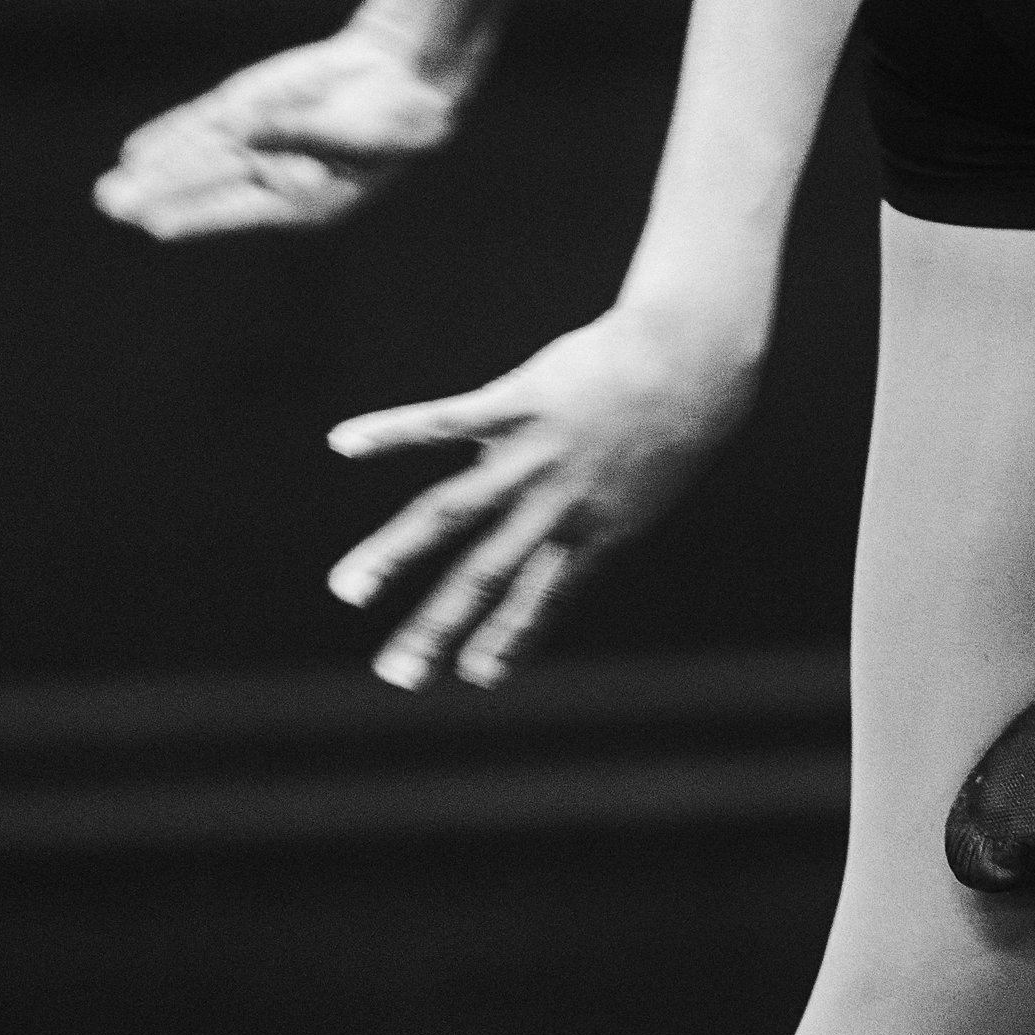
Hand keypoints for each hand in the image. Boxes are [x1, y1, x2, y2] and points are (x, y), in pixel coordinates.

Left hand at [92, 16, 480, 237]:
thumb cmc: (397, 117)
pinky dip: (170, 136)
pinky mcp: (250, 111)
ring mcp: (256, 144)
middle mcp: (270, 179)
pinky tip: (136, 154)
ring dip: (152, 173)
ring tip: (108, 193)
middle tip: (112, 204)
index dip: (196, 215)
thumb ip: (302, 134)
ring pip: (195, 158)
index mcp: (303, 201)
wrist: (403, 76)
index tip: (156, 225)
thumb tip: (246, 131)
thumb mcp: (360, 131)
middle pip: (203, 185)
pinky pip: (203, 126)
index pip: (237, 210)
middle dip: (157, 195)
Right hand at [326, 305, 759, 689]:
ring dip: (394, 555)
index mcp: (591, 531)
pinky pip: (444, 420)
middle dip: (436, 630)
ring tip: (347, 589)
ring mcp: (533, 454)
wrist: (692, 357)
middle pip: (484, 577)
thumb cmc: (672, 420)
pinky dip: (390, 432)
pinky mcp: (517, 401)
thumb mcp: (644, 487)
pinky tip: (342, 442)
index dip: (511, 638)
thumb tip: (557, 538)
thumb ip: (597, 518)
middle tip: (395, 677)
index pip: (542, 598)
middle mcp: (556, 505)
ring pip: (451, 513)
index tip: (476, 676)